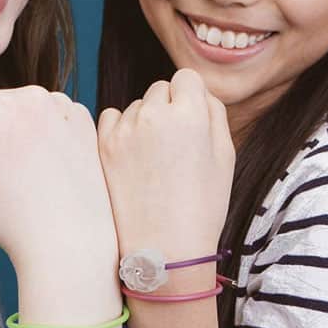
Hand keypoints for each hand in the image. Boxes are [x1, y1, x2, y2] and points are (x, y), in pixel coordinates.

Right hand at [0, 86, 117, 273]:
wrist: (70, 243)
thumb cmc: (10, 217)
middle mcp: (34, 95)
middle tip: (2, 178)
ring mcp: (63, 104)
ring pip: (12, 109)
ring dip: (9, 133)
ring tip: (24, 174)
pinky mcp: (81, 117)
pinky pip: (41, 115)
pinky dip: (38, 134)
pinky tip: (45, 166)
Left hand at [97, 69, 234, 267]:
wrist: (162, 248)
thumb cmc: (201, 206)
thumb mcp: (225, 156)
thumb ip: (213, 114)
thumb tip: (197, 92)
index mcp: (191, 114)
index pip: (187, 79)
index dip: (191, 98)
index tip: (191, 120)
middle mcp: (154, 115)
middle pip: (161, 89)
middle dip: (168, 108)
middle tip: (173, 145)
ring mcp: (125, 130)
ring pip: (136, 105)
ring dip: (144, 121)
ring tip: (153, 160)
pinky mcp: (103, 145)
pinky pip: (112, 119)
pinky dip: (121, 130)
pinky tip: (132, 157)